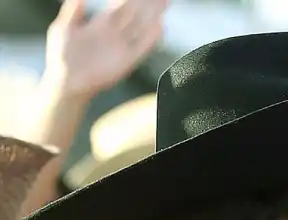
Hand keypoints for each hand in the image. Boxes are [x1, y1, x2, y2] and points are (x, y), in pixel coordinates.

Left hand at [44, 0, 167, 100]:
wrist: (66, 83)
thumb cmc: (61, 56)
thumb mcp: (63, 28)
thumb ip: (72, 12)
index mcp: (100, 25)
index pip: (119, 6)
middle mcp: (114, 35)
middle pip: (134, 14)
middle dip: (147, 4)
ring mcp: (120, 49)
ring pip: (140, 28)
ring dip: (153, 16)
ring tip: (165, 3)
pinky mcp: (125, 63)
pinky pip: (141, 49)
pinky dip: (150, 39)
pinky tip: (160, 27)